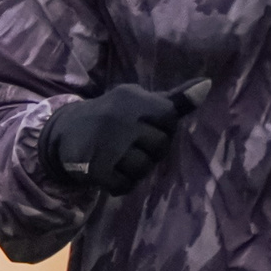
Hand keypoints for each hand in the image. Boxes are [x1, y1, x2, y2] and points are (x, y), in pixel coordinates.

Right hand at [43, 79, 207, 195]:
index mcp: (133, 98)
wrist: (62, 133)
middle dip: (149, 150)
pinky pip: (124, 185)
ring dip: (134, 169)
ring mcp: (108, 144)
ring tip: (118, 158)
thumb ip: (174, 100)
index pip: (169, 118)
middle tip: (128, 143)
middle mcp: (121, 118)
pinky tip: (109, 171)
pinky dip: (119, 183)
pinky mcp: (96, 168)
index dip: (162, 128)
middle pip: (160, 146)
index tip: (145, 125)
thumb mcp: (139, 102)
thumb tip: (207, 85)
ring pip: (143, 168)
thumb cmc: (112, 116)